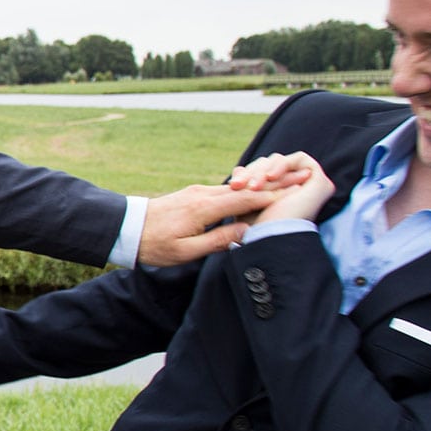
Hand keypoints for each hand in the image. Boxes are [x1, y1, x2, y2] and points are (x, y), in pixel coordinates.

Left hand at [134, 182, 289, 265]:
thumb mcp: (186, 251)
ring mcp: (198, 191)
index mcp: (204, 208)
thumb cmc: (154, 245)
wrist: (126, 228)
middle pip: (247, 189)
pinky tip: (257, 192)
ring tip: (288, 183)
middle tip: (304, 178)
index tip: (300, 191)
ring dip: (262, 186)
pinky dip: (245, 191)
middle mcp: (203, 194)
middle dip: (276, 184)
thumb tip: (247, 232)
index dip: (275, 195)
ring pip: (237, 188)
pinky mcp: (193, 194)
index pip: (248, 199)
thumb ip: (218, 241)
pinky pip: (226, 191)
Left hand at [230, 151, 333, 223]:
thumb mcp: (244, 206)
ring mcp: (309, 185)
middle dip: (252, 172)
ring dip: (263, 172)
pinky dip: (281, 165)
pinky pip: (298, 159)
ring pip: (280, 161)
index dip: (247, 174)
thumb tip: (238, 169)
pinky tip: (271, 178)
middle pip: (270, 164)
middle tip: (238, 185)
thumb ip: (242, 189)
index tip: (234, 184)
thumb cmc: (255, 232)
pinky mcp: (319, 180)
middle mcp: (296, 189)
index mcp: (279, 197)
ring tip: (254, 188)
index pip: (263, 172)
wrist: (273, 242)